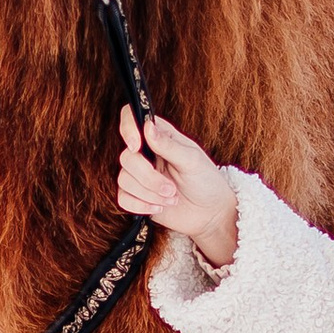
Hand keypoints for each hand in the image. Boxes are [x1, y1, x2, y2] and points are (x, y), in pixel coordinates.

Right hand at [116, 108, 238, 269]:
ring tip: (171, 198)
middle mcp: (146, 154)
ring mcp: (139, 175)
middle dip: (149, 178)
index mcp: (160, 137)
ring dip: (149, 194)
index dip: (128, 128)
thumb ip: (168, 145)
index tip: (136, 146)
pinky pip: (123, 199)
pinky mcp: (136, 196)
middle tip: (171, 188)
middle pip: (127, 158)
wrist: (210, 213)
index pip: (132, 119)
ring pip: (124, 180)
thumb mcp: (192, 161)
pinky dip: (141, 205)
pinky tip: (159, 208)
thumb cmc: (206, 181)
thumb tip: (148, 127)